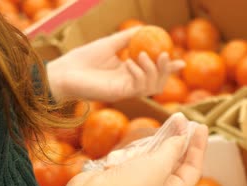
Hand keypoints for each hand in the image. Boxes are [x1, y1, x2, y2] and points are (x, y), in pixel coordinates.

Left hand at [47, 27, 183, 102]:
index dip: (169, 69)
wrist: (65, 72)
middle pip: (157, 83)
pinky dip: (139, 74)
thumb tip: (147, 28)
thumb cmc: (84, 58)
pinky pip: (137, 87)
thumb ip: (128, 38)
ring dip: (152, 71)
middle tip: (165, 56)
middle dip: (166, 71)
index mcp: (129, 72)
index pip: (154, 73)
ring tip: (141, 56)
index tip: (181, 61)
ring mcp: (125, 90)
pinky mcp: (118, 94)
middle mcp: (130, 84)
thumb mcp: (110, 43)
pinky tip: (130, 63)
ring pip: (151, 87)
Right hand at [61, 121, 208, 185]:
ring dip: (157, 143)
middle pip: (175, 162)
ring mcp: (140, 184)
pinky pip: (135, 159)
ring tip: (165, 126)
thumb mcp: (158, 165)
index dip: (198, 147)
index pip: (192, 169)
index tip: (200, 126)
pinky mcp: (123, 176)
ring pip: (154, 158)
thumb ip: (172, 149)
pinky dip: (136, 151)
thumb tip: (181, 138)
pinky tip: (137, 144)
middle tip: (184, 121)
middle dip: (179, 141)